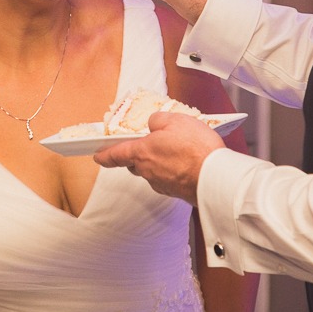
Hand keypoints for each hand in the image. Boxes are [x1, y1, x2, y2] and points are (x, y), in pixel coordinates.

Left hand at [92, 112, 224, 204]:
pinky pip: (168, 178)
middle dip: (138, 154)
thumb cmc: (196, 149)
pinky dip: (173, 170)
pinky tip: (186, 162)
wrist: (215, 178)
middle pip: (135, 163)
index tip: (97, 156)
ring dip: (159, 161)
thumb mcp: (175, 120)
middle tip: (150, 142)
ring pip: (153, 170)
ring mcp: (161, 184)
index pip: (115, 155)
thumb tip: (154, 124)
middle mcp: (148, 171)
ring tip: (177, 149)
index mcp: (142, 153)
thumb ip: (158, 120)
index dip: (105, 155)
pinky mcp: (176, 191)